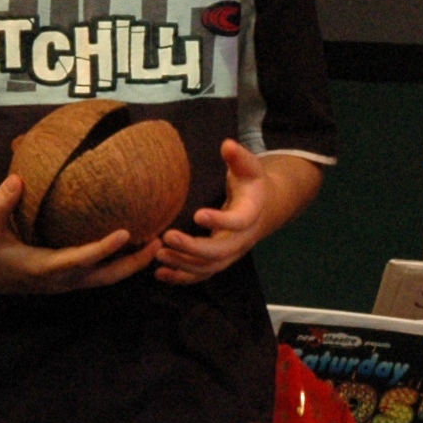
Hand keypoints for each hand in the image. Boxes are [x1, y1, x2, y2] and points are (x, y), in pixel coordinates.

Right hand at [0, 174, 156, 293]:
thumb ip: (0, 203)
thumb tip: (17, 179)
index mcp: (43, 267)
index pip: (81, 259)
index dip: (104, 247)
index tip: (127, 232)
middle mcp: (59, 280)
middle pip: (107, 276)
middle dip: (135, 263)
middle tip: (160, 241)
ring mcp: (64, 284)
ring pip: (107, 278)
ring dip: (132, 264)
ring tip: (157, 242)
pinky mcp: (65, 281)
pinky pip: (99, 275)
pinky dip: (119, 264)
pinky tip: (134, 247)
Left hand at [156, 138, 278, 284]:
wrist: (263, 208)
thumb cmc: (251, 184)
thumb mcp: (249, 168)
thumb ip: (239, 157)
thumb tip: (227, 145)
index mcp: (251, 214)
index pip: (239, 222)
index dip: (220, 220)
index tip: (198, 214)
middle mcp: (243, 239)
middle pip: (220, 252)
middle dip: (193, 247)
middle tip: (167, 236)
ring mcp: (231, 253)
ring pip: (209, 268)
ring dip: (183, 264)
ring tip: (159, 253)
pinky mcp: (219, 261)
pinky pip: (201, 275)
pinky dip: (181, 278)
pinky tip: (160, 273)